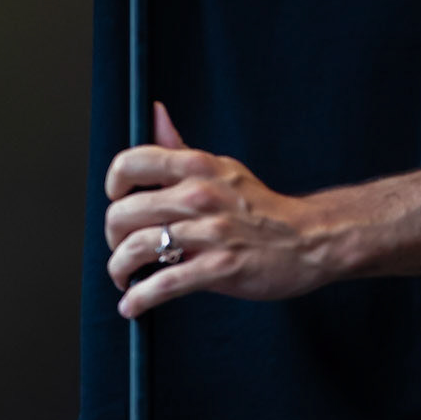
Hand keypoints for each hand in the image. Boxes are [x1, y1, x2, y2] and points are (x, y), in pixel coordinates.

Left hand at [105, 103, 334, 317]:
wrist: (308, 239)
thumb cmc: (260, 207)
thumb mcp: (222, 168)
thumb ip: (181, 148)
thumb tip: (155, 114)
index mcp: (197, 167)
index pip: (130, 164)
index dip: (113, 186)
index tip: (117, 201)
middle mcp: (199, 195)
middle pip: (123, 212)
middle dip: (112, 236)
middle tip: (120, 247)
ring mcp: (210, 233)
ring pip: (137, 249)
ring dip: (119, 269)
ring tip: (123, 277)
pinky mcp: (219, 268)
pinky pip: (164, 284)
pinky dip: (140, 298)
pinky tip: (133, 304)